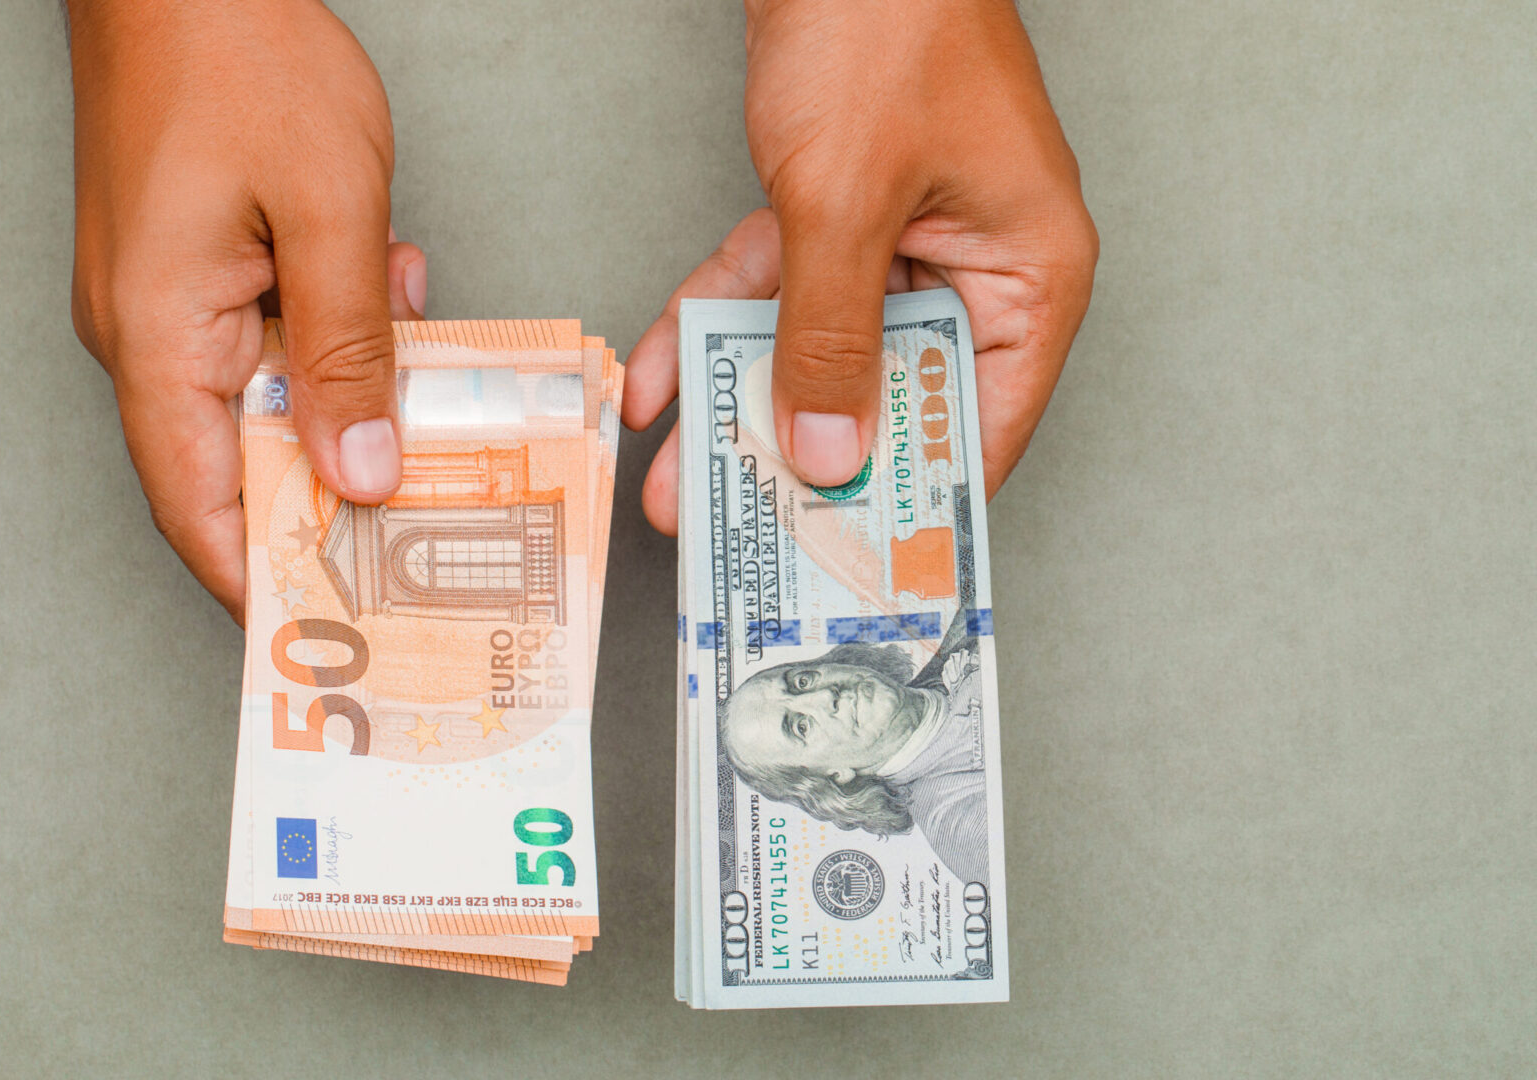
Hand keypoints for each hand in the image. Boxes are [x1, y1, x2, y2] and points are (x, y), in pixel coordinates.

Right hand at [67, 0, 425, 621]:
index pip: (201, 508)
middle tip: (424, 532)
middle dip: (331, 497)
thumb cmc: (232, 49)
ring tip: (427, 397)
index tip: (335, 641)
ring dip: (347, 398)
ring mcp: (163, 300)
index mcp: (154, 337)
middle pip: (237, 464)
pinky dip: (332, 335)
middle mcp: (142, 333)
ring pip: (263, 397)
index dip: (266, 583)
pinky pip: (267, 336)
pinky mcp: (193, 266)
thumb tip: (358, 474)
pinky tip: (389, 301)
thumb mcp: (325, 207)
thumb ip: (349, 350)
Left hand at [625, 0, 1097, 533]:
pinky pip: (773, 286)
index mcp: (1026, 272)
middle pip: (886, 396)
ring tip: (675, 482)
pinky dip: (712, 322)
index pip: (982, 426)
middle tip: (737, 538)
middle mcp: (973, 264)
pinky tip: (654, 375)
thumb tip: (828, 452)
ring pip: (817, 349)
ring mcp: (904, 234)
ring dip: (736, 408)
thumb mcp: (846, 203)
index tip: (855, 576)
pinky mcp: (839, 205)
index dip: (917, 505)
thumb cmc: (885, 20)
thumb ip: (832, 336)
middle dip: (798, 465)